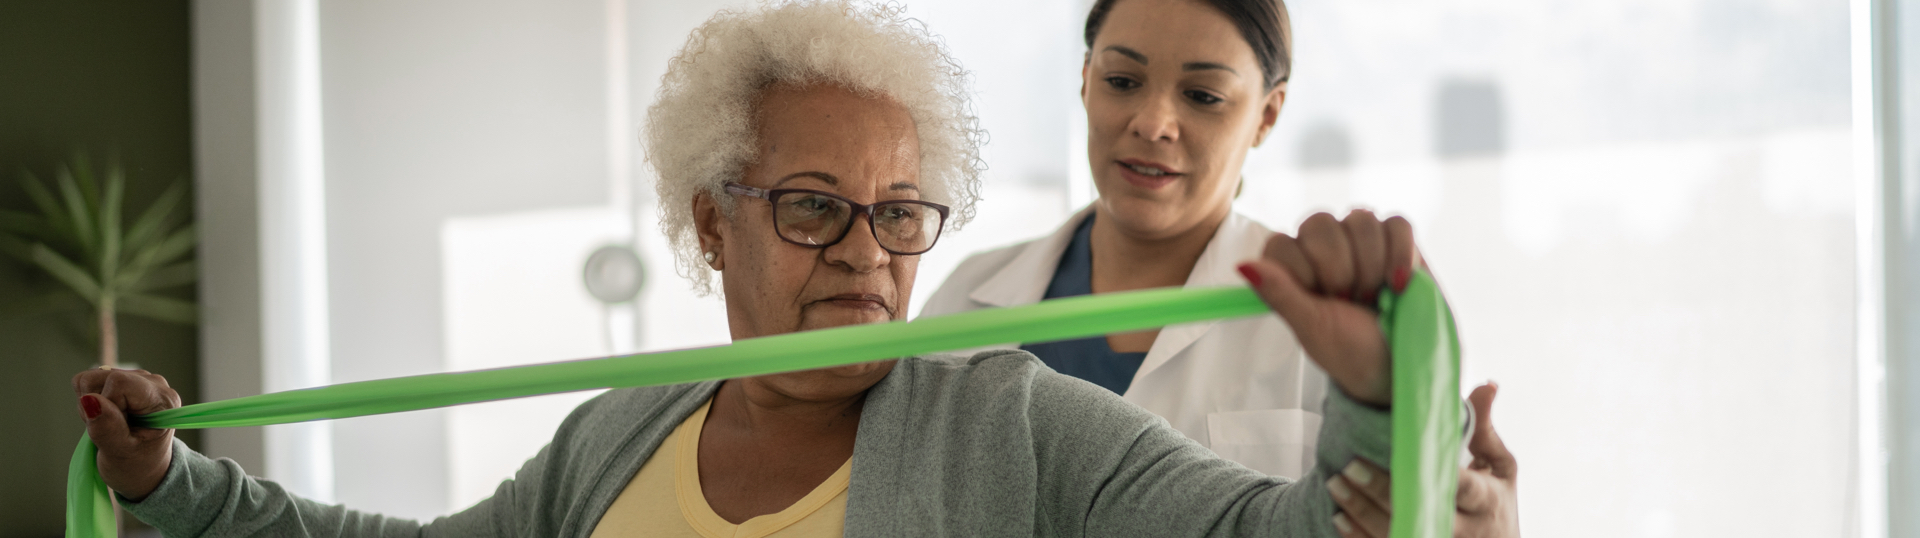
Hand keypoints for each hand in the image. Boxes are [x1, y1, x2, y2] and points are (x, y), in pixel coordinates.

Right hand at [72, 367, 181, 501]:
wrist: (143, 468)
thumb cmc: (137, 464)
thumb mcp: (120, 454)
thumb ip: (106, 428)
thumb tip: (89, 399)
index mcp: (163, 399)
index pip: (119, 382)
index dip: (106, 405)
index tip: (115, 428)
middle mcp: (155, 384)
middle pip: (104, 376)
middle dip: (96, 404)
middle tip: (109, 429)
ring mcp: (139, 380)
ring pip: (92, 377)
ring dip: (92, 403)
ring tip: (109, 424)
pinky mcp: (124, 381)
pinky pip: (90, 381)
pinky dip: (90, 400)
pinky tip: (105, 416)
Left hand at [1237, 210, 1421, 405]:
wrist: (1399, 365)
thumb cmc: (1349, 350)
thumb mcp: (1312, 328)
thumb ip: (1279, 293)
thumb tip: (1242, 265)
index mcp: (1292, 268)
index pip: (1281, 243)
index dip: (1303, 272)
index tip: (1321, 302)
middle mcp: (1321, 247)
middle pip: (1319, 223)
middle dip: (1340, 269)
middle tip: (1349, 301)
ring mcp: (1359, 239)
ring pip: (1360, 218)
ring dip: (1371, 265)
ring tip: (1374, 297)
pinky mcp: (1397, 239)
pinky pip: (1396, 224)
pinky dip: (1400, 255)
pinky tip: (1400, 284)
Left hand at [1328, 383, 1521, 537]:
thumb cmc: (1497, 506)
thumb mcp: (1500, 467)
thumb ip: (1484, 429)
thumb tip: (1486, 385)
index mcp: (1485, 500)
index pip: (1458, 485)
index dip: (1427, 468)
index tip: (1398, 450)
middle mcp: (1463, 528)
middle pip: (1419, 510)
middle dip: (1382, 491)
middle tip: (1350, 466)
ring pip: (1397, 532)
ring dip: (1362, 511)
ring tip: (1336, 484)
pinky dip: (1359, 536)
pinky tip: (1340, 516)